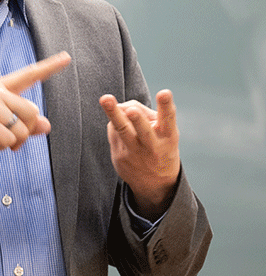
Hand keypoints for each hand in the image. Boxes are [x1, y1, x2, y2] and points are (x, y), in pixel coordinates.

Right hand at [0, 52, 71, 176]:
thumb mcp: (1, 128)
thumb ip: (24, 125)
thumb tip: (46, 125)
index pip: (28, 76)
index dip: (49, 67)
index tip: (67, 57)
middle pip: (32, 112)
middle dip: (24, 132)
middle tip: (5, 138)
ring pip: (23, 129)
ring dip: (11, 142)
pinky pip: (10, 140)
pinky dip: (0, 147)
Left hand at [99, 89, 180, 218]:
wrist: (155, 184)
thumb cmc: (159, 144)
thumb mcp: (163, 132)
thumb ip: (145, 114)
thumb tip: (121, 107)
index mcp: (168, 136)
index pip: (169, 119)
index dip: (166, 106)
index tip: (165, 92)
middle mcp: (153, 145)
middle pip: (143, 129)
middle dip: (137, 119)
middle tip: (132, 109)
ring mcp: (135, 152)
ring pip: (122, 130)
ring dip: (113, 114)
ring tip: (105, 98)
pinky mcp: (120, 157)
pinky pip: (113, 131)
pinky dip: (115, 123)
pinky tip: (121, 125)